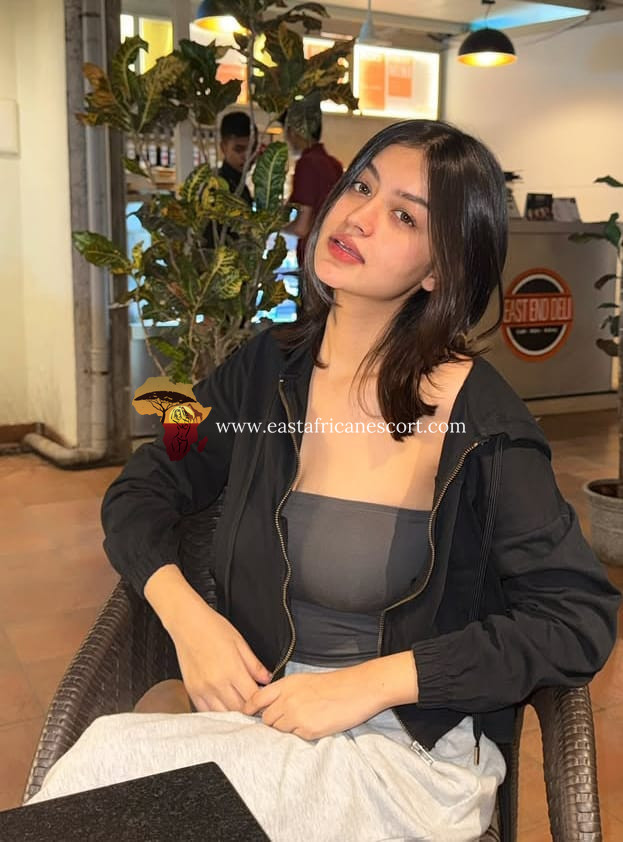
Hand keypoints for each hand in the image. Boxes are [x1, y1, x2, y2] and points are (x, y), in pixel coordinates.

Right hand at [168, 593, 271, 713]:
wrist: (187, 624)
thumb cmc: (213, 628)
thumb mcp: (240, 642)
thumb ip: (254, 664)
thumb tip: (267, 678)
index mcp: (232, 670)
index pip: (252, 697)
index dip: (261, 701)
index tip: (265, 699)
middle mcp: (217, 683)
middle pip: (239, 708)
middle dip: (249, 708)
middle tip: (255, 704)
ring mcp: (203, 689)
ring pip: (223, 713)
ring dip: (234, 712)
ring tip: (240, 704)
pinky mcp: (192, 690)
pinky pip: (206, 710)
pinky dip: (217, 711)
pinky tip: (223, 704)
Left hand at [242, 665, 384, 740]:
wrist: (357, 689)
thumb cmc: (335, 684)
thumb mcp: (305, 680)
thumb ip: (286, 692)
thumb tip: (272, 706)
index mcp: (286, 685)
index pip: (256, 699)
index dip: (249, 708)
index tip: (248, 714)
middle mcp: (287, 700)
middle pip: (266, 719)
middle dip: (272, 723)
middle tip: (286, 721)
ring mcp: (297, 716)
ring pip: (279, 731)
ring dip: (287, 730)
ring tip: (303, 722)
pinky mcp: (308, 730)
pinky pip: (296, 738)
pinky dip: (301, 735)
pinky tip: (314, 725)